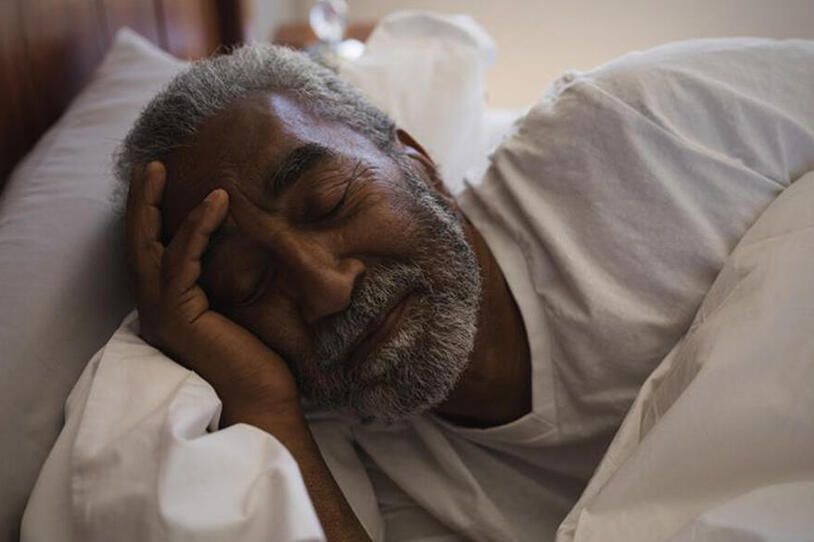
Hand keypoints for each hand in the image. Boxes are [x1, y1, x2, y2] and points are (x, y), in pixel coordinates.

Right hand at [125, 162, 299, 423]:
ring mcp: (162, 312)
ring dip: (156, 204)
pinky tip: (218, 200)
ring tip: (162, 168)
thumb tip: (249, 251)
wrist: (261, 402)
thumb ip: (227, 283)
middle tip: (149, 165)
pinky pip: (183, 257)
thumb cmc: (258, 363)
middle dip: (141, 203)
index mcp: (170, 309)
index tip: (161, 184)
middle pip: (140, 245)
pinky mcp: (179, 312)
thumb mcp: (240, 311)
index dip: (153, 219)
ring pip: (151, 246)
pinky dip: (198, 226)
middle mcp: (157, 309)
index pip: (155, 255)